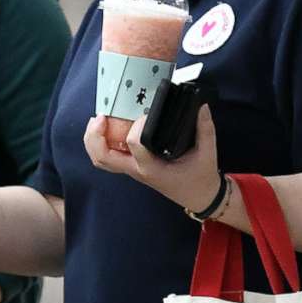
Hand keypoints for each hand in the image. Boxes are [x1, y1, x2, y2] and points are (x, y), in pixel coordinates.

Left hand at [86, 108, 221, 213]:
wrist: (199, 196)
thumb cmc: (201, 177)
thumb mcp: (207, 152)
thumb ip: (205, 128)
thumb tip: (202, 107)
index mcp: (153, 168)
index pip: (135, 144)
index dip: (137, 126)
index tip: (147, 115)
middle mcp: (138, 170)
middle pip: (103, 157)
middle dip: (95, 136)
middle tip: (100, 117)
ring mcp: (133, 170)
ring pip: (101, 160)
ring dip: (93, 141)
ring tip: (97, 121)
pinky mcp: (133, 167)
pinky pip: (109, 158)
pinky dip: (101, 144)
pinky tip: (105, 129)